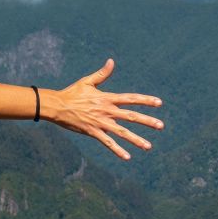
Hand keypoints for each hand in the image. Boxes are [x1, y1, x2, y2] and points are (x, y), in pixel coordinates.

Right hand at [47, 58, 163, 160]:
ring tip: (148, 146)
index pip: (130, 99)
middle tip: (161, 126)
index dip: (145, 100)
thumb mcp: (87, 82)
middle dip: (147, 121)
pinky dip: (117, 150)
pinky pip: (107, 142)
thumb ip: (102, 74)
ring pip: (122, 132)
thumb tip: (111, 61)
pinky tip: (127, 157)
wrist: (56, 106)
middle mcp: (106, 110)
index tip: (159, 103)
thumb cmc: (71, 93)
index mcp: (106, 98)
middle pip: (130, 116)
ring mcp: (100, 122)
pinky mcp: (92, 132)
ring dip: (136, 139)